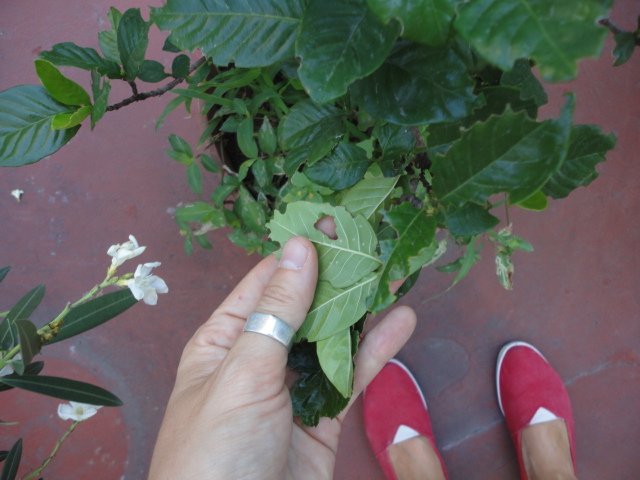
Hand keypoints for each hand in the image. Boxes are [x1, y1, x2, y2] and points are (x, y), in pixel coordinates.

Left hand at [149, 236, 415, 478]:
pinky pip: (351, 376)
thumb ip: (277, 313)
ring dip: (360, 310)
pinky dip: (375, 350)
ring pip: (331, 340)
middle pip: (302, 308)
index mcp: (223, 342)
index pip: (264, 284)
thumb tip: (298, 249)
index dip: (298, 253)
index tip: (332, 221)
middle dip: (336, 277)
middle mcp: (257, 359)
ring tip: (394, 272)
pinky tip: (400, 322)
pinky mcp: (322, 419)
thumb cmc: (217, 455)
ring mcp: (292, 390)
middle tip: (372, 240)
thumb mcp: (243, 373)